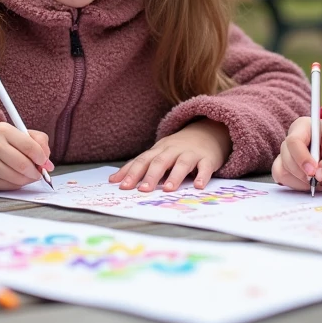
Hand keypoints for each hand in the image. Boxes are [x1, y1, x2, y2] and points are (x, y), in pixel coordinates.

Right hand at [0, 122, 53, 189]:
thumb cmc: (0, 138)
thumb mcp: (18, 131)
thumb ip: (38, 141)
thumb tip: (48, 163)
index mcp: (3, 130)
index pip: (30, 147)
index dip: (42, 157)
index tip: (44, 161)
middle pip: (23, 165)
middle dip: (36, 172)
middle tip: (39, 172)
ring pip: (16, 178)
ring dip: (28, 180)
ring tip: (29, 175)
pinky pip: (7, 186)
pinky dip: (17, 184)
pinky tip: (17, 178)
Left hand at [109, 119, 231, 191]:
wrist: (208, 132)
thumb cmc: (177, 149)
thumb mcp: (158, 154)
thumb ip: (138, 166)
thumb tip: (113, 180)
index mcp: (158, 150)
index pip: (142, 160)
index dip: (131, 172)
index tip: (120, 185)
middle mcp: (173, 150)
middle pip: (160, 161)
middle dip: (150, 175)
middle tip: (142, 190)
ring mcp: (191, 153)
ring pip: (182, 163)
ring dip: (174, 176)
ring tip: (167, 190)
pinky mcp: (207, 159)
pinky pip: (205, 167)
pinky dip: (202, 176)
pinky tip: (198, 186)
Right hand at [272, 117, 321, 190]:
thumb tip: (318, 176)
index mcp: (304, 126)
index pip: (294, 141)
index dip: (301, 158)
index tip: (313, 172)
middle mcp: (291, 138)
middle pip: (286, 156)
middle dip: (301, 173)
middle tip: (319, 182)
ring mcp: (286, 153)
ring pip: (282, 169)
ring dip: (299, 181)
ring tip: (318, 184)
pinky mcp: (285, 166)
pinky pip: (282, 177)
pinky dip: (295, 185)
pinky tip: (310, 185)